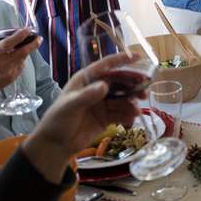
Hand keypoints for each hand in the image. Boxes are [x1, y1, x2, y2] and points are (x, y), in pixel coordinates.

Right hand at [0, 26, 40, 128]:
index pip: (8, 43)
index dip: (19, 36)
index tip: (27, 30)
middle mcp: (0, 64)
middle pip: (22, 52)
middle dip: (33, 44)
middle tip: (39, 38)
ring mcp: (7, 73)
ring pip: (23, 59)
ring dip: (27, 51)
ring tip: (30, 44)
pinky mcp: (11, 79)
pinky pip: (21, 67)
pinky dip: (21, 60)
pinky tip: (17, 58)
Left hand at [22, 52, 142, 183]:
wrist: (55, 144)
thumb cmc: (58, 120)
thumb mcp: (70, 106)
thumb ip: (87, 96)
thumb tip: (104, 86)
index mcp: (86, 79)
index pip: (106, 66)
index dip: (122, 60)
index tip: (138, 56)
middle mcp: (97, 88)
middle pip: (120, 82)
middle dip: (133, 85)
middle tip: (144, 91)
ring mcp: (103, 103)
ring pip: (123, 99)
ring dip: (132, 103)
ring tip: (136, 110)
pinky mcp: (107, 117)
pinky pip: (122, 113)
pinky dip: (128, 115)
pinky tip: (131, 120)